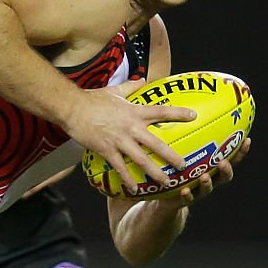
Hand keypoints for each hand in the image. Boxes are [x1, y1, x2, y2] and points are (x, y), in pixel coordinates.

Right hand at [67, 79, 196, 193]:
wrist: (73, 108)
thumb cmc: (93, 99)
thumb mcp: (115, 90)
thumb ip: (131, 86)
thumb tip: (142, 79)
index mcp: (135, 112)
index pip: (161, 111)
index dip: (178, 113)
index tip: (194, 116)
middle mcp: (131, 128)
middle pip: (156, 144)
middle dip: (171, 156)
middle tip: (184, 166)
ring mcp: (119, 140)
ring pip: (141, 159)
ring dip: (155, 172)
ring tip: (166, 182)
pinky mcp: (107, 150)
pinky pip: (120, 167)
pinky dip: (128, 179)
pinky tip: (134, 188)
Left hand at [154, 137, 250, 208]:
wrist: (164, 194)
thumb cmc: (177, 167)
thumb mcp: (182, 151)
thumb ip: (188, 137)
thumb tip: (187, 111)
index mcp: (212, 167)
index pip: (230, 158)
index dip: (240, 151)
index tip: (246, 140)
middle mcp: (209, 178)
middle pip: (224, 175)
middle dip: (226, 169)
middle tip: (223, 162)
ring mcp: (197, 190)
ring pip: (208, 188)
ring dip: (207, 183)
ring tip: (204, 176)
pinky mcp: (183, 199)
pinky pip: (187, 198)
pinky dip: (187, 195)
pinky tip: (184, 190)